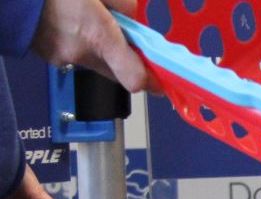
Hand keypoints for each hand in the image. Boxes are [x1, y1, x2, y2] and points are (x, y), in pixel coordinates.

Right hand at [31, 0, 152, 92]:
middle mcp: (81, 52)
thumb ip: (124, 5)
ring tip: (92, 22)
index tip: (163, 78)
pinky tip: (73, 24)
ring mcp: (62, 56)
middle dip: (130, 61)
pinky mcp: (49, 56)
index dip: (153, 81)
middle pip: (120, 72)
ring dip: (104, 50)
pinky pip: (76, 56)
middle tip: (132, 42)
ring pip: (98, 63)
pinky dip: (81, 44)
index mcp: (97, 35)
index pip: (136, 78)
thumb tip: (135, 17)